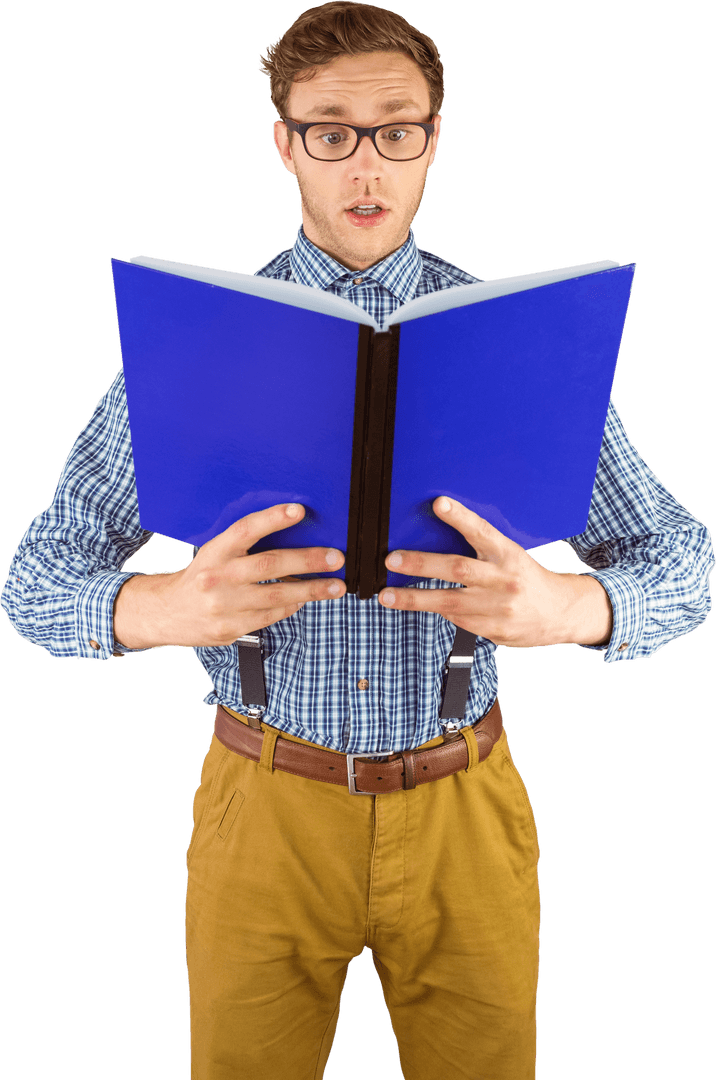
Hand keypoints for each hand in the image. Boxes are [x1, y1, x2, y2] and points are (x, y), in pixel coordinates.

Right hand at [113, 503, 345, 648]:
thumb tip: (290, 536)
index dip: (273, 518)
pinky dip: (291, 605)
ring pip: (277, 594)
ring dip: (311, 589)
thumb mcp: (213, 554)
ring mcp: (224, 605)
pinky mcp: (231, 627)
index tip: (299, 511)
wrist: (166, 613)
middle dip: (308, 560)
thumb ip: (244, 547)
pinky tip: (304, 599)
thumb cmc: (198, 579)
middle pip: (270, 564)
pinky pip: (271, 615)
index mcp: (214, 552)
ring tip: (335, 586)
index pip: (245, 530)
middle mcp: (218, 577)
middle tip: (335, 557)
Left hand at [378, 497, 612, 648]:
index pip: (481, 531)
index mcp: (508, 555)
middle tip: (393, 560)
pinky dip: (441, 612)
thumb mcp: (510, 556)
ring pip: (449, 602)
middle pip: (457, 569)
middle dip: (420, 564)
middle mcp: (503, 580)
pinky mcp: (494, 629)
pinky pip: (458, 620)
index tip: (439, 504)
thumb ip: (482, 549)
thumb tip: (439, 540)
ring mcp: (498, 607)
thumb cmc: (527, 579)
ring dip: (414, 599)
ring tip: (388, 596)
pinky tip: (427, 606)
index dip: (459, 517)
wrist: (560, 613)